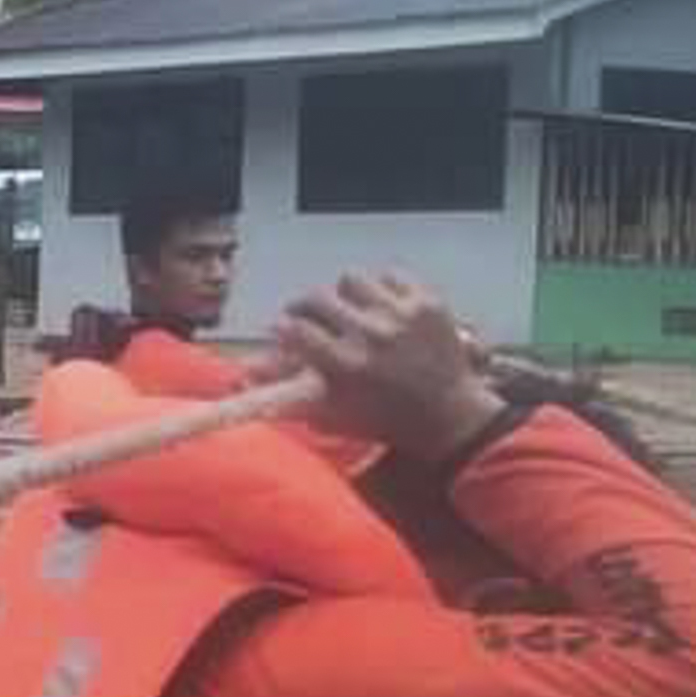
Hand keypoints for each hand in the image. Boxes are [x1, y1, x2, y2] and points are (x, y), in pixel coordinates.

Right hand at [272, 271, 502, 460]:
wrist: (451, 417)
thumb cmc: (387, 421)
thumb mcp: (335, 415)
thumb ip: (288, 397)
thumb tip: (244, 379)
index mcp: (345, 365)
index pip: (294, 329)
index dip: (283, 327)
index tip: (283, 330)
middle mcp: (368, 335)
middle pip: (316, 297)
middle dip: (305, 306)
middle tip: (309, 314)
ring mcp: (399, 314)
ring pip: (352, 279)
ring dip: (346, 294)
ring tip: (352, 308)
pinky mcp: (426, 302)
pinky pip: (392, 275)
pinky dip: (384, 288)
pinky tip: (384, 305)